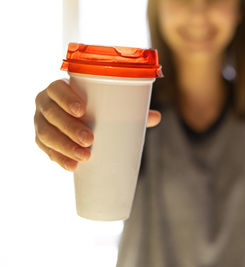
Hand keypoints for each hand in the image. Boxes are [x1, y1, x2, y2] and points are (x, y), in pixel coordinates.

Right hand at [34, 79, 160, 171]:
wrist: (77, 119)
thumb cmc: (96, 108)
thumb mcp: (109, 106)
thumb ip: (131, 110)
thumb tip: (157, 117)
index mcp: (59, 88)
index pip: (56, 88)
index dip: (66, 98)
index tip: (82, 111)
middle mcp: (45, 103)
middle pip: (51, 114)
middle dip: (69, 128)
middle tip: (90, 140)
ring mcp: (40, 121)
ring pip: (45, 134)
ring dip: (63, 147)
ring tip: (84, 157)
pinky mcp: (41, 140)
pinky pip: (45, 150)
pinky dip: (58, 159)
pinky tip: (72, 167)